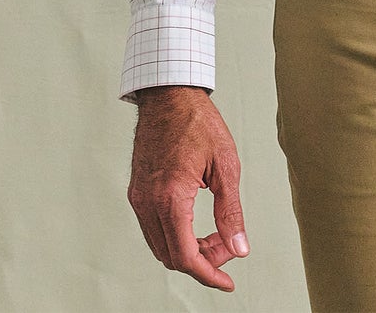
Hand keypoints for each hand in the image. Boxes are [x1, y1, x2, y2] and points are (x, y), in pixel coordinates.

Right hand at [127, 86, 249, 291]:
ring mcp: (138, 198)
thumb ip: (231, 212)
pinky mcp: (136, 192)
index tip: (227, 281)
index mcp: (171, 198)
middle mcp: (148, 202)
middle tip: (228, 247)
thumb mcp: (226, 165)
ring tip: (215, 236)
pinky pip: (152, 229)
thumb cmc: (199, 122)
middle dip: (203, 261)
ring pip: (160, 246)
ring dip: (187, 250)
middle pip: (172, 257)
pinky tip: (195, 225)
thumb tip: (238, 249)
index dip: (208, 275)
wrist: (169, 95)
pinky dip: (174, 236)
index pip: (186, 257)